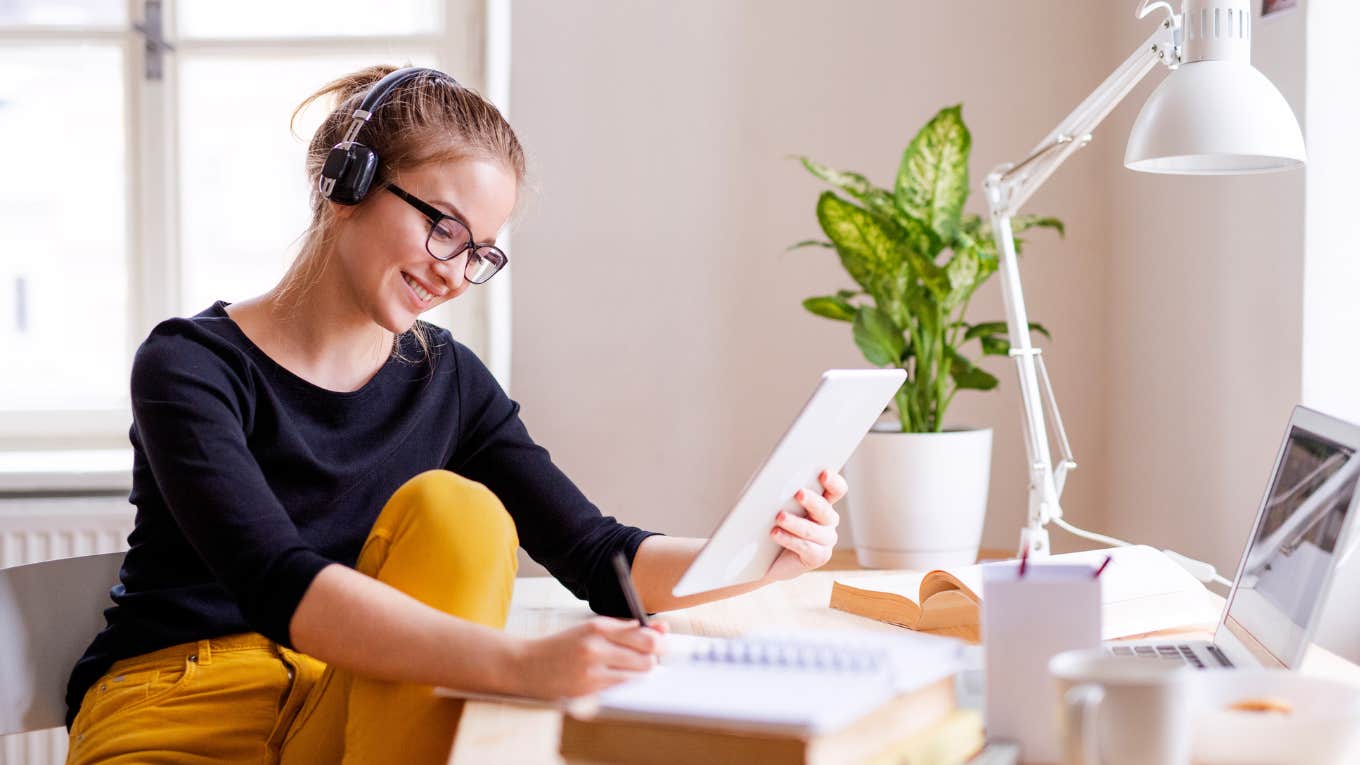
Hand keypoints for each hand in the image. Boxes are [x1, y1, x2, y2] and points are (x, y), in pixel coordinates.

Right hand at [505, 616, 668, 698]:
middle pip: (647, 656)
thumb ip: (626, 628)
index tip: (662, 642)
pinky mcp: (589, 690)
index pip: (644, 635)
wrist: (528, 666)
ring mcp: (592, 671)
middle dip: (654, 657)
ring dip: (640, 671)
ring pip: (638, 675)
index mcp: (598, 626)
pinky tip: (614, 676)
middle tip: (649, 656)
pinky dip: (625, 682)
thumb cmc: (563, 645)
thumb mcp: (592, 628)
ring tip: (628, 666)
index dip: (659, 641)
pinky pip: (622, 687)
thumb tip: (661, 628)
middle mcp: (596, 647)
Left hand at [765, 469, 846, 581]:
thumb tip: (776, 483)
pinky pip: (806, 547)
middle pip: (825, 509)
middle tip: (799, 493)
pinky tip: (775, 533)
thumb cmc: (772, 527)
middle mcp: (828, 520)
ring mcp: (825, 540)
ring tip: (780, 517)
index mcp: (822, 502)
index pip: (836, 489)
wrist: (766, 559)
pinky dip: (789, 539)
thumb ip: (784, 494)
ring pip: (812, 529)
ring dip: (795, 522)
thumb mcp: (778, 506)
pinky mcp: (818, 556)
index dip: (833, 481)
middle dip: (812, 501)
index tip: (823, 473)